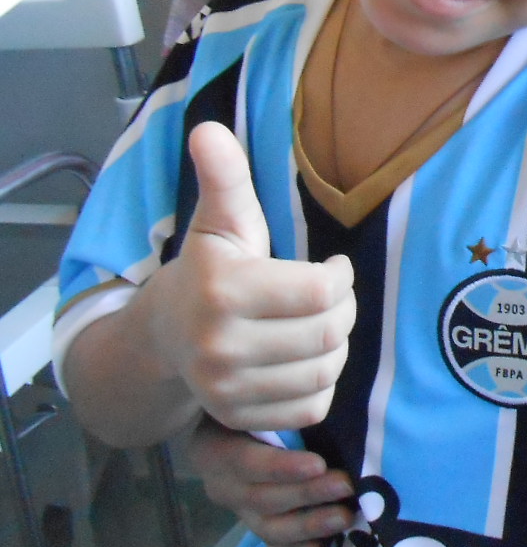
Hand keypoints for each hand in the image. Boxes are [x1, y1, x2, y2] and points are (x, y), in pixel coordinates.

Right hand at [147, 121, 356, 431]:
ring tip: (319, 325)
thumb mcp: (220, 221)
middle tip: (331, 296)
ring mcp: (227, 390)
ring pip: (325, 372)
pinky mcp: (238, 417)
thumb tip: (208, 128)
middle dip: (344, 310)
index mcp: (224, 291)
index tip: (331, 265)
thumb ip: (224, 177)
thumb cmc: (209, 269)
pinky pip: (312, 406)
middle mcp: (220, 347)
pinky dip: (321, 383)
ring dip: (336, 347)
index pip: (322, 291)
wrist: (162, 336)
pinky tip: (304, 358)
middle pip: (329, 333)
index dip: (340, 276)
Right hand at [186, 417, 354, 546]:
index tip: (319, 463)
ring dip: (309, 525)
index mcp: (213, 449)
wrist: (242, 422)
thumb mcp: (260, 400)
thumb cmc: (260, 404)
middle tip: (346, 484)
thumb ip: (280, 407)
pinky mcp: (256, 526)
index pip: (245, 462)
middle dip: (307, 495)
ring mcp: (238, 510)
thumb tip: (321, 402)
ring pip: (269, 527)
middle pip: (261, 498)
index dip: (282, 468)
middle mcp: (221, 485)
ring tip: (345, 516)